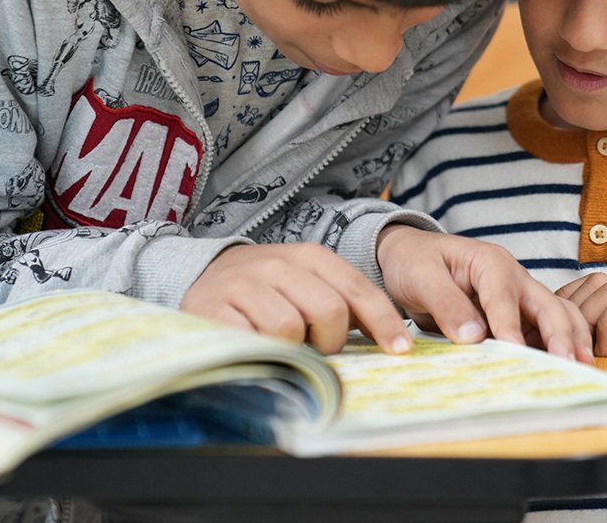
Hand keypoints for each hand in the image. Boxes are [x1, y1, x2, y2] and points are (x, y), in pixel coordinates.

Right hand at [182, 243, 410, 354]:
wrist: (207, 276)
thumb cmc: (271, 289)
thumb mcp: (310, 284)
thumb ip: (344, 302)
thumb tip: (389, 338)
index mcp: (311, 256)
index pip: (357, 290)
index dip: (383, 321)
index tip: (399, 349)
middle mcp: (279, 264)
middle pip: (329, 311)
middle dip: (331, 341)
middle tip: (317, 346)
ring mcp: (245, 284)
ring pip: (290, 327)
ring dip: (293, 347)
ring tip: (283, 343)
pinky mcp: (213, 307)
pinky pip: (251, 339)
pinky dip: (262, 351)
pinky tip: (258, 346)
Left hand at [376, 226, 592, 361]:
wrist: (408, 256)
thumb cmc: (414, 261)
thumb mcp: (421, 277)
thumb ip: (446, 303)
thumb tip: (472, 336)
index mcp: (491, 262)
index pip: (505, 297)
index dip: (511, 327)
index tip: (515, 353)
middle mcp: (513, 277)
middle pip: (548, 304)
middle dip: (561, 333)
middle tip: (569, 363)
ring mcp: (519, 296)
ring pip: (557, 315)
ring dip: (570, 339)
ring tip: (581, 367)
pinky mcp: (517, 315)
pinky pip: (543, 330)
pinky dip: (555, 347)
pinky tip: (559, 369)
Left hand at [556, 273, 606, 470]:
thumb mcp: (591, 364)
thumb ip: (573, 342)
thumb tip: (527, 334)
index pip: (586, 286)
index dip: (565, 304)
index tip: (552, 335)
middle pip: (595, 283)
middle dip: (573, 310)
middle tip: (566, 345)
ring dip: (589, 320)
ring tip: (588, 351)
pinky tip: (605, 353)